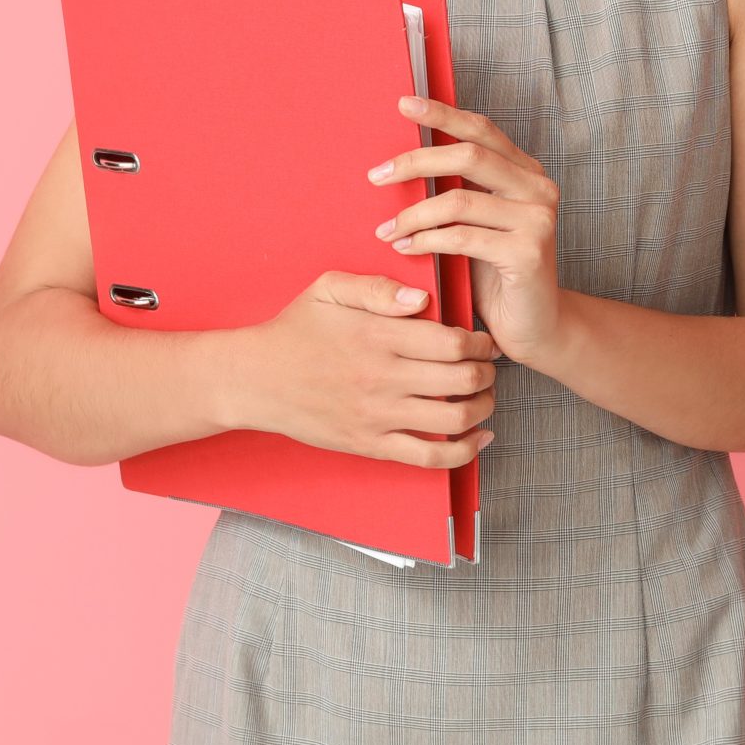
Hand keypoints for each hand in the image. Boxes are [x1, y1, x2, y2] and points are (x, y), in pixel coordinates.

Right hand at [241, 269, 498, 466]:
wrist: (255, 379)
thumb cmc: (294, 330)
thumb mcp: (329, 290)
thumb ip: (377, 288)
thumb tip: (422, 300)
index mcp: (378, 336)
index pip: (453, 341)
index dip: (480, 342)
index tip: (484, 341)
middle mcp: (383, 377)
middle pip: (463, 379)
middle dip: (488, 373)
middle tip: (490, 366)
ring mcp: (378, 415)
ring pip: (455, 419)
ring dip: (483, 408)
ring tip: (485, 397)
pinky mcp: (371, 444)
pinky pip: (430, 456)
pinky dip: (464, 452)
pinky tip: (478, 438)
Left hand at [367, 94, 564, 366]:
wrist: (537, 327)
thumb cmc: (497, 275)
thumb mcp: (477, 224)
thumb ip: (459, 192)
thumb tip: (404, 163)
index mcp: (525, 172)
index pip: (481, 130)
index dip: (442, 114)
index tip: (404, 103)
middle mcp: (537, 188)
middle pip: (468, 156)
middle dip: (415, 161)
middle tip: (376, 176)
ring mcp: (537, 219)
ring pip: (459, 200)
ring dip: (412, 214)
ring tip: (385, 230)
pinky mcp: (528, 252)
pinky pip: (462, 237)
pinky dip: (426, 241)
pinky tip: (405, 248)